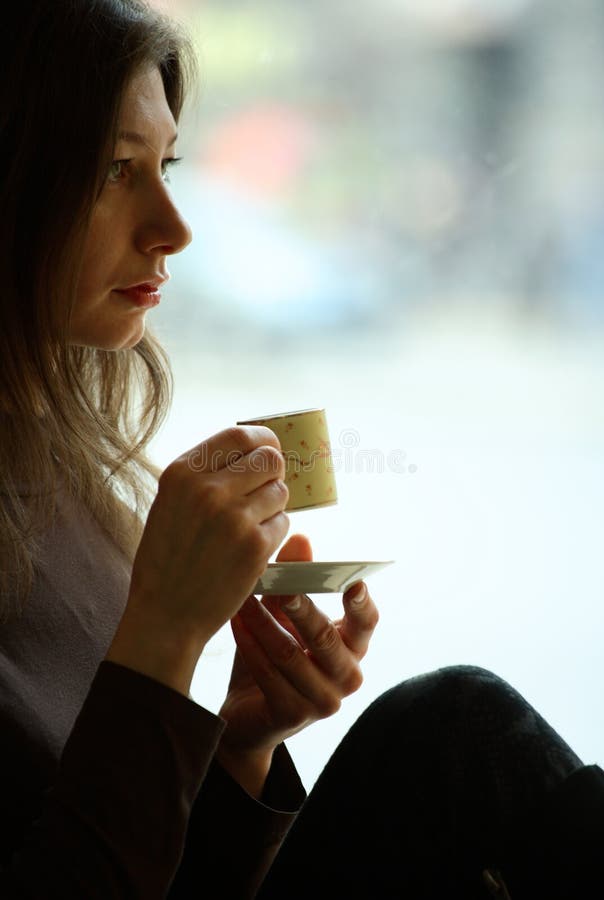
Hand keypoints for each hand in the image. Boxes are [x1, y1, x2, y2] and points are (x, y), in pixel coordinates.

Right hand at [106, 426, 289, 694]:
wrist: (166, 615)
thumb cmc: (167, 559)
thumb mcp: (170, 504)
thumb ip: (205, 475)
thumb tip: (253, 449)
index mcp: (182, 474)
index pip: (239, 435)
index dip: (262, 440)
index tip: (269, 449)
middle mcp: (209, 489)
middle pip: (269, 459)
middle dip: (273, 474)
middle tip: (264, 492)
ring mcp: (234, 517)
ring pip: (280, 492)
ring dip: (272, 507)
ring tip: (248, 528)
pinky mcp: (256, 546)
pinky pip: (284, 523)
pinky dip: (273, 534)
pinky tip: (250, 549)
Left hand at [216, 533, 378, 794]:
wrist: (248, 714)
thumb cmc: (274, 654)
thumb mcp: (284, 615)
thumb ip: (295, 581)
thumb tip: (300, 538)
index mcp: (353, 647)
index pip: (367, 622)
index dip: (362, 602)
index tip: (354, 580)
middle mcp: (347, 675)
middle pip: (325, 637)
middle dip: (302, 608)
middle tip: (283, 586)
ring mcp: (323, 700)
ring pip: (291, 655)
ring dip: (263, 624)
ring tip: (242, 599)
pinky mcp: (293, 715)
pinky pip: (269, 676)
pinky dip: (250, 646)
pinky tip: (235, 624)